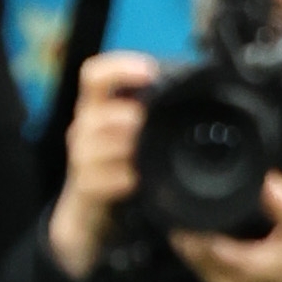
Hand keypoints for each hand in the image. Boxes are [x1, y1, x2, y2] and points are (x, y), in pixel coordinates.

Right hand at [44, 50, 151, 281]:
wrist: (92, 212)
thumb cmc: (120, 163)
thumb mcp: (134, 130)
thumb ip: (154, 107)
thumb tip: (200, 84)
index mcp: (97, 106)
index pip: (95, 75)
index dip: (120, 68)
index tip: (149, 72)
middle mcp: (84, 127)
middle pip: (97, 112)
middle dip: (128, 118)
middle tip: (147, 124)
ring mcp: (81, 158)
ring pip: (97, 144)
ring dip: (126, 147)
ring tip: (143, 152)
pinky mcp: (83, 187)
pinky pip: (102, 178)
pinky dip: (124, 178)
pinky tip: (138, 180)